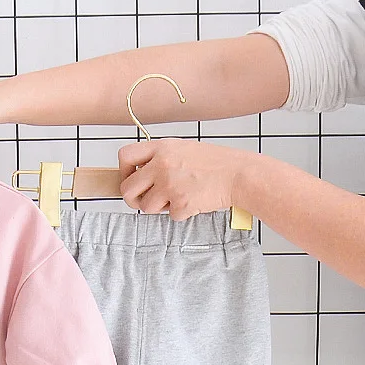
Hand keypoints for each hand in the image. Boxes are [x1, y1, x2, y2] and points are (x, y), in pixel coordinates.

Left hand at [118, 138, 249, 220]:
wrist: (240, 175)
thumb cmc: (215, 163)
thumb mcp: (184, 149)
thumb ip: (160, 159)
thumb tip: (138, 175)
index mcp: (162, 148)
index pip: (125, 155)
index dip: (123, 171)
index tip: (131, 179)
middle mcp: (162, 165)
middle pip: (127, 188)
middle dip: (133, 199)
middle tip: (144, 201)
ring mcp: (170, 184)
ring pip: (146, 207)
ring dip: (159, 208)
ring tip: (177, 198)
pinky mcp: (180, 203)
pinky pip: (170, 216)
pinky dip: (181, 213)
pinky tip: (194, 201)